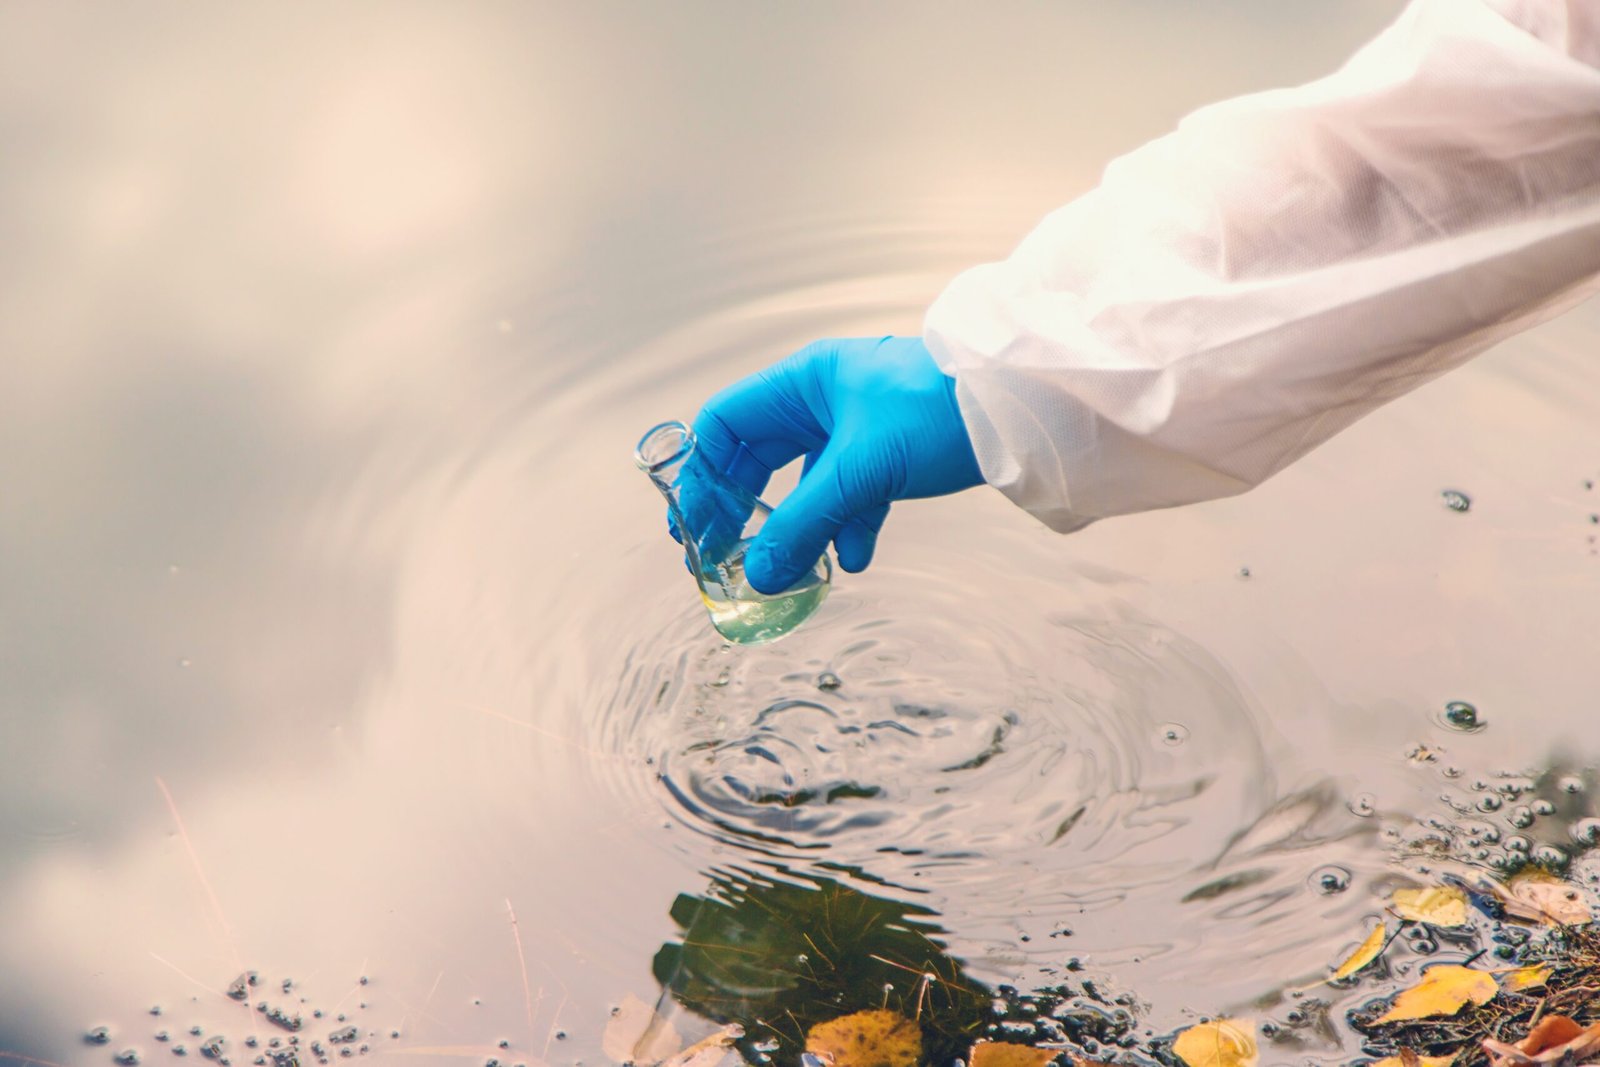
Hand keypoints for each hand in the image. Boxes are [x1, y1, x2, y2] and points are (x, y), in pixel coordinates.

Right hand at [689, 336, 982, 593]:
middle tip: (725, 558)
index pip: (725, 423)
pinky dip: (847, 528)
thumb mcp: (860, 471)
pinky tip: (855, 559)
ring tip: (788, 572)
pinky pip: (851, 496)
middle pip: (759, 458)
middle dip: (743, 511)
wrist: (1018, 407)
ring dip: (797, 528)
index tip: (692, 525)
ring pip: (806, 484)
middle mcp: (823, 399)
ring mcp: (857, 426)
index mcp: (803, 381)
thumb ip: (803, 524)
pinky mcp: (890, 454)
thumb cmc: (937, 411)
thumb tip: (757, 576)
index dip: (702, 474)